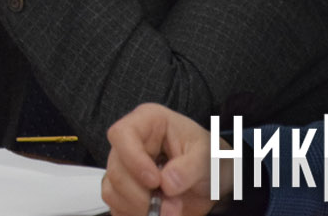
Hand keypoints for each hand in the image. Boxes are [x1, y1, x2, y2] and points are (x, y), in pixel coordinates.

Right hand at [101, 103, 220, 215]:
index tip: (155, 181)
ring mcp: (125, 167)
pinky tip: (156, 212)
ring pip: (113, 190)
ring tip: (170, 209)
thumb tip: (167, 182)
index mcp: (149, 122)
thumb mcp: (208, 157)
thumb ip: (190, 167)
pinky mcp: (123, 189)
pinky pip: (116, 205)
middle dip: (144, 195)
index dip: (133, 159)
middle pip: (116, 168)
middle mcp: (131, 143)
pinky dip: (135, 213)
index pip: (122, 134)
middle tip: (172, 206)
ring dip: (141, 207)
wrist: (214, 181)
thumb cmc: (209, 158)